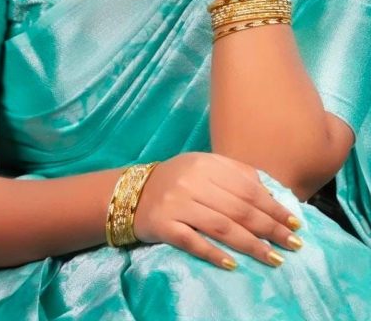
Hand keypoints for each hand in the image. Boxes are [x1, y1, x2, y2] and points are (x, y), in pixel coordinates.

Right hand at [133, 152, 302, 269]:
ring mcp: (177, 203)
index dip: (274, 206)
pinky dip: (213, 253)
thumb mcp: (205, 167)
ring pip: (221, 226)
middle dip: (270, 228)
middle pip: (239, 208)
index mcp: (207, 164)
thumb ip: (236, 175)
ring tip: (274, 259)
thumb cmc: (178, 180)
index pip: (248, 188)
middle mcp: (193, 181)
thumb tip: (272, 194)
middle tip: (293, 244)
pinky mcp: (163, 225)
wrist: (133, 193)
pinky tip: (232, 265)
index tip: (295, 223)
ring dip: (251, 245)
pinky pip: (192, 241)